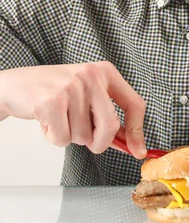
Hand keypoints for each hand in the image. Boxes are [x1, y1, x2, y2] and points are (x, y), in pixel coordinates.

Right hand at [0, 61, 146, 157]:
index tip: (138, 150)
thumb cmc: (55, 91)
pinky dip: (54, 137)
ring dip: (70, 136)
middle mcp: (91, 76)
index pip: (134, 104)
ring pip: (83, 136)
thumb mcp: (87, 95)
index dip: (137, 131)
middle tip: (88, 140)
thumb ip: (107, 116)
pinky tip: (48, 120)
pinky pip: (63, 139)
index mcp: (105, 72)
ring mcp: (71, 87)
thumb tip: (131, 144)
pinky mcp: (51, 102)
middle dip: (100, 142)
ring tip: (60, 118)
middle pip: (110, 125)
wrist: (17, 85)